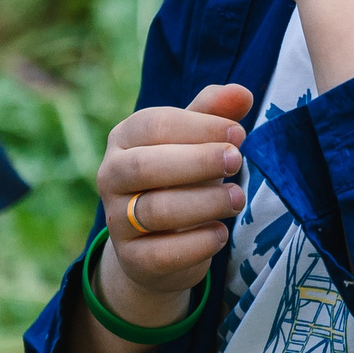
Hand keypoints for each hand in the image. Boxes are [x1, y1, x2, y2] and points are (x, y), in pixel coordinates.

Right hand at [94, 83, 253, 323]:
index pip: (154, 124)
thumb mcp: (196, 138)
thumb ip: (215, 112)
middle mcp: (110, 176)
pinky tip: (221, 233)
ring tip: (237, 198)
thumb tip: (242, 93)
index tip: (238, 134)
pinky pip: (161, 254)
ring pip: (155, 211)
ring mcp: (116, 221)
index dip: (199, 127)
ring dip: (204, 203)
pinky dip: (197, 244)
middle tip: (238, 161)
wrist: (159, 240)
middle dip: (197, 162)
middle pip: (145, 167)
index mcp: (124, 138)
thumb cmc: (182, 174)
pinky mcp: (131, 259)